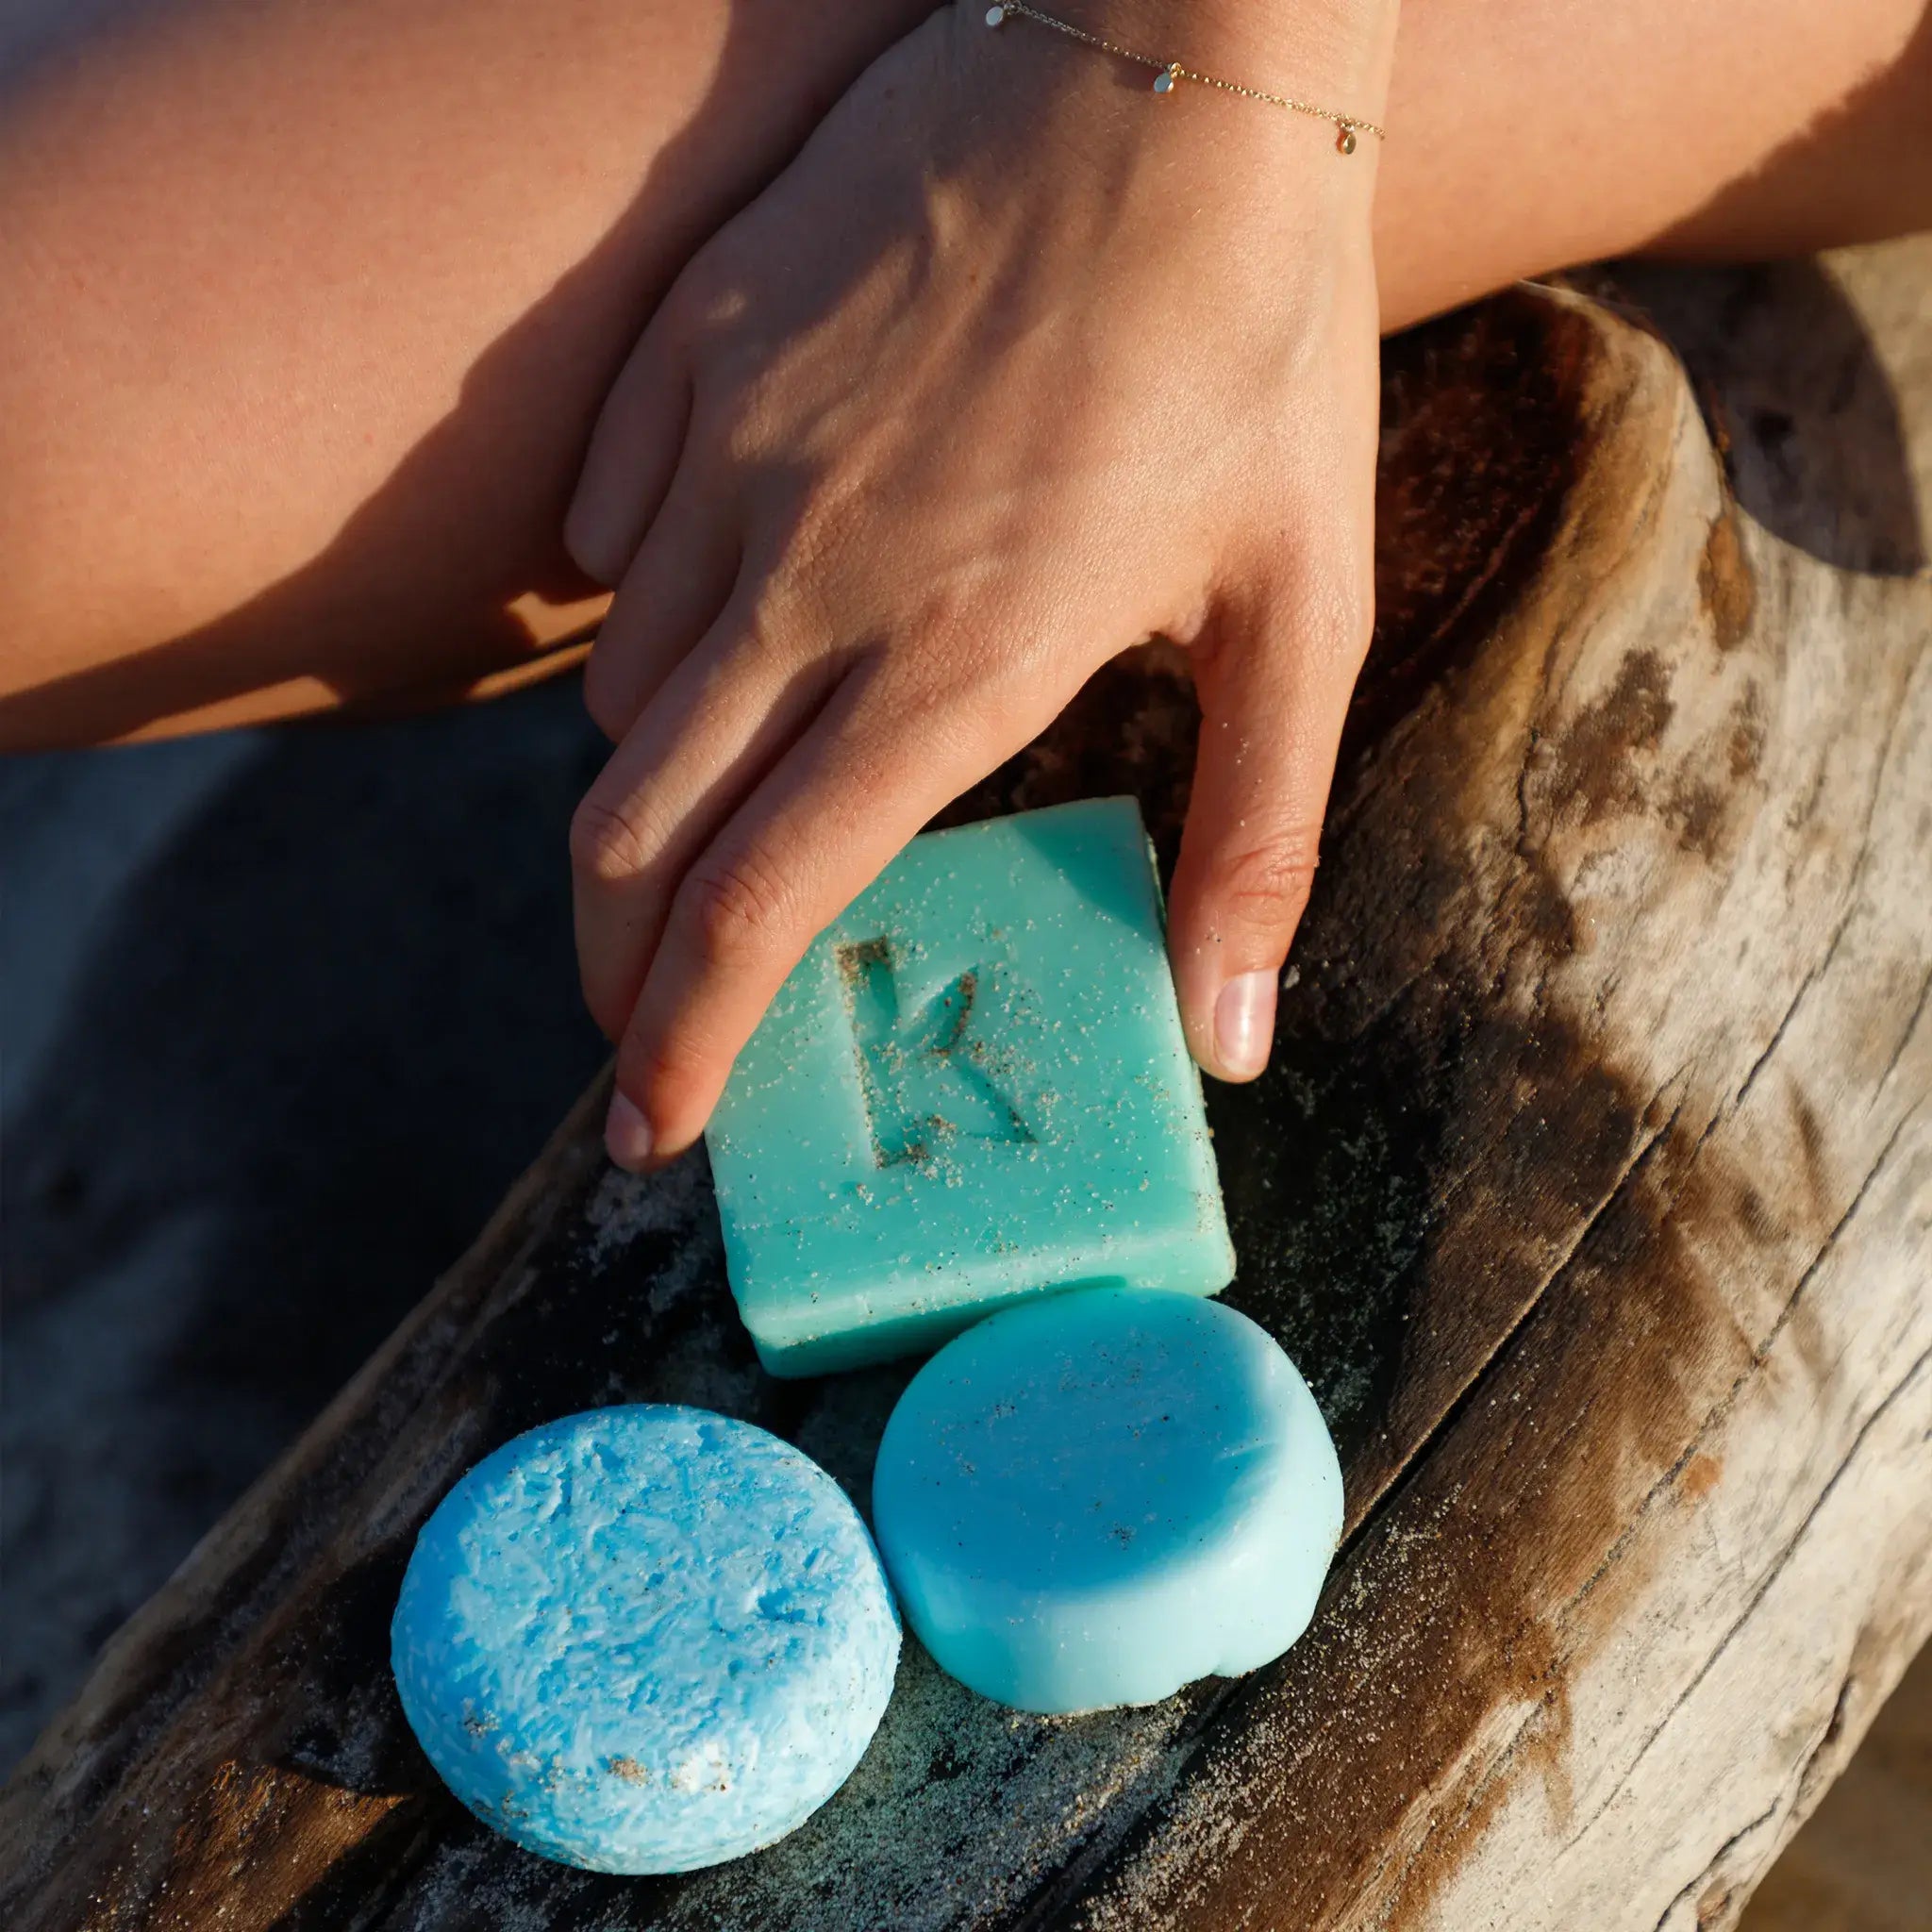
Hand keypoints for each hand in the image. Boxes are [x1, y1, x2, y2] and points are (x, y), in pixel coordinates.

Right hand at [564, 0, 1390, 1169]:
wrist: (1169, 55)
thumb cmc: (1255, 340)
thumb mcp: (1300, 606)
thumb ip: (1255, 839)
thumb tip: (1230, 1044)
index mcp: (954, 665)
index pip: (758, 906)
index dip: (683, 1042)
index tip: (649, 1128)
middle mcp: (808, 583)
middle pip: (634, 833)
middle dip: (618, 959)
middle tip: (640, 1012)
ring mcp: (729, 460)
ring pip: (618, 694)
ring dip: (653, 784)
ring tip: (727, 795)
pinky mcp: (690, 358)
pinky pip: (607, 538)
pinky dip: (644, 610)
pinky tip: (725, 598)